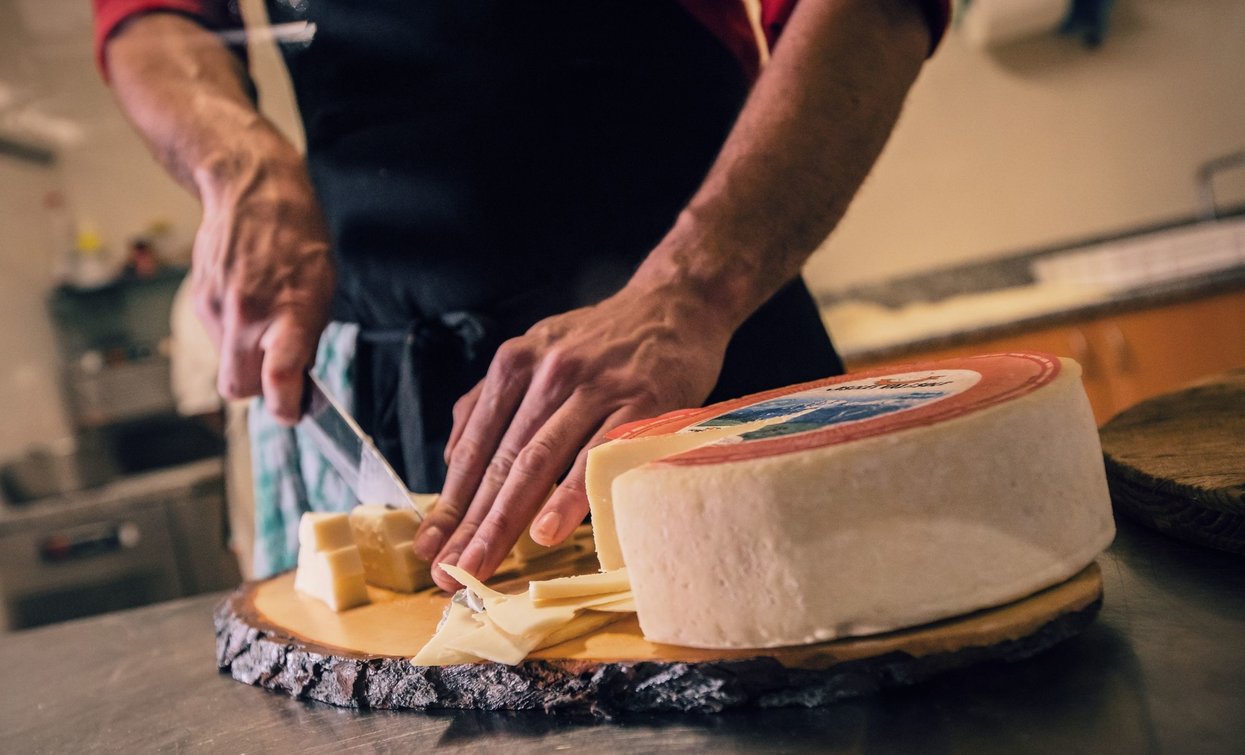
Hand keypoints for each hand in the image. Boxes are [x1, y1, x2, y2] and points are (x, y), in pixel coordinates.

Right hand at [190, 131, 333, 423]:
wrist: (253, 189)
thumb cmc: (298, 238)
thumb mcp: (323, 286)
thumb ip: (307, 336)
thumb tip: (298, 379)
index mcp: (289, 311)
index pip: (278, 375)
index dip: (284, 405)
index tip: (292, 412)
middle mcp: (249, 313)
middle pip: (237, 386)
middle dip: (256, 391)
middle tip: (278, 378)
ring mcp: (219, 306)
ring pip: (225, 360)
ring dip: (244, 355)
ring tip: (265, 318)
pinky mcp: (200, 298)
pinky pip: (217, 334)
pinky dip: (233, 330)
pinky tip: (248, 299)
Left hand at [414, 281, 733, 590]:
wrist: (676, 303)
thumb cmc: (602, 340)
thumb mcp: (538, 350)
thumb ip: (493, 399)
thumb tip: (453, 458)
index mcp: (515, 364)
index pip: (474, 445)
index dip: (449, 502)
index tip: (427, 548)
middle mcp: (547, 372)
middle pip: (500, 460)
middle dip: (469, 523)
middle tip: (446, 571)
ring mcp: (594, 386)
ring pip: (539, 461)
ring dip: (506, 518)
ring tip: (481, 562)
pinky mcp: (640, 401)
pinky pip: (597, 456)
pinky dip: (569, 496)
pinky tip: (547, 531)